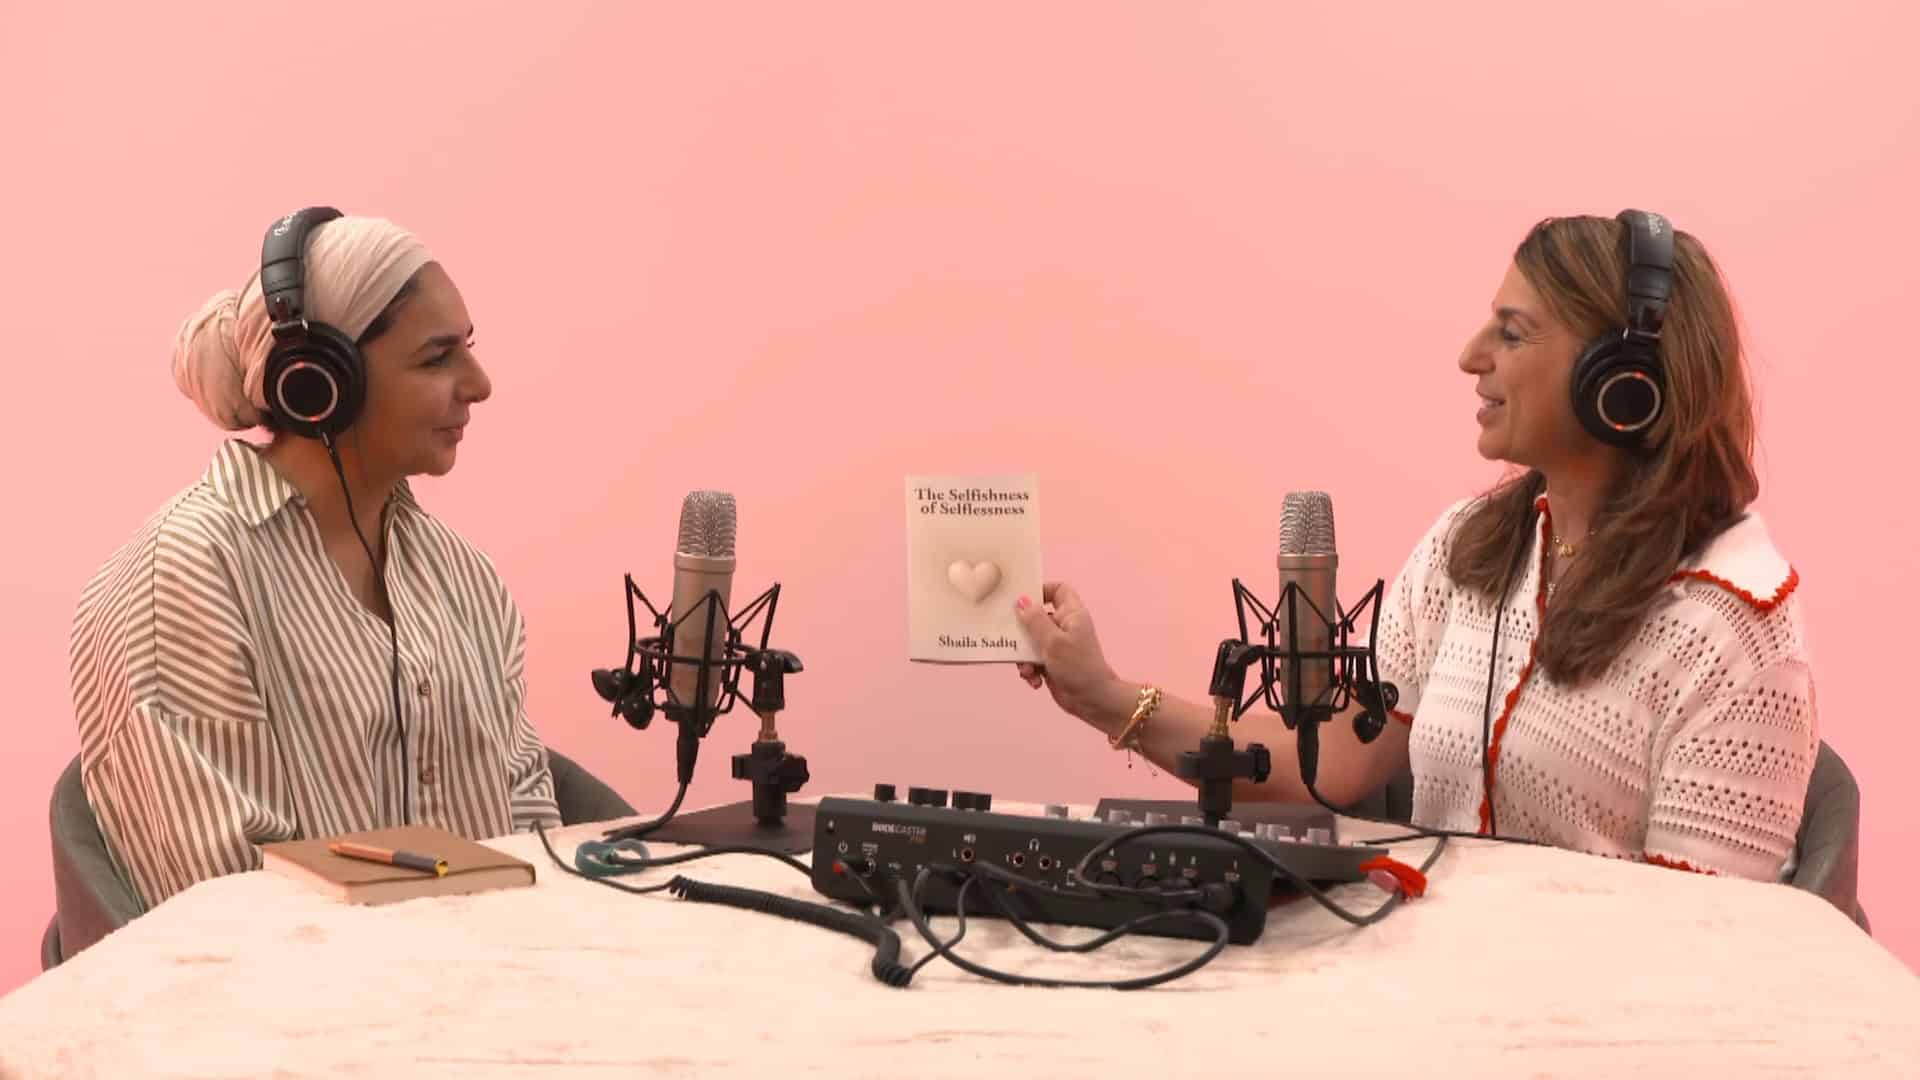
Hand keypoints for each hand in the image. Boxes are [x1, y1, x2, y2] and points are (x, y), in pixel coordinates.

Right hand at [1013, 582, 1122, 725]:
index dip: (1041, 590)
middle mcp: (1065, 626)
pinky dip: (1030, 669)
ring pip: (1030, 641)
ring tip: (1027, 669)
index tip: (1022, 599)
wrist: (1091, 701)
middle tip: (1012, 638)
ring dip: (1024, 656)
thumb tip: (1021, 601)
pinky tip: (1034, 680)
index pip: (1058, 590)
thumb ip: (1035, 620)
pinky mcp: (1051, 662)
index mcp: (1071, 614)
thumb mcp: (1053, 641)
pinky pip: (1032, 659)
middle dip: (1023, 631)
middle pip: (1036, 617)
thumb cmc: (1077, 667)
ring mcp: (1057, 645)